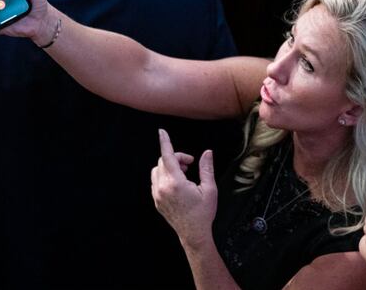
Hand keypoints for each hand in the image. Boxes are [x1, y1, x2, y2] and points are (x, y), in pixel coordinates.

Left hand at [151, 129, 217, 248]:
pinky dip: (164, 177)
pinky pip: (155, 181)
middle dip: (176, 158)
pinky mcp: (156, 201)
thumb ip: (207, 169)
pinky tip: (177, 184)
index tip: (161, 131)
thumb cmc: (203, 213)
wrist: (193, 234)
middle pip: (163, 161)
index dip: (165, 142)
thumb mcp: (210, 189)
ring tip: (184, 174)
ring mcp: (157, 195)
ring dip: (169, 167)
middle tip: (190, 164)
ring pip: (157, 170)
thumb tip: (207, 153)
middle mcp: (163, 187)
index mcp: (176, 183)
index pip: (167, 156)